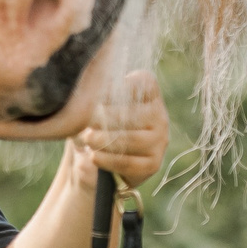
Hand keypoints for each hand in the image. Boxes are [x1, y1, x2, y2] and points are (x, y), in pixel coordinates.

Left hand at [74, 70, 168, 186]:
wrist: (105, 155)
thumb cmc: (99, 120)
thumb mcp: (97, 105)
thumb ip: (96, 97)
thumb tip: (88, 99)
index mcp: (150, 95)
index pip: (143, 83)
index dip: (121, 86)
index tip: (98, 94)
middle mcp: (159, 116)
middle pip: (134, 114)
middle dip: (106, 118)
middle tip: (86, 122)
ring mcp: (159, 141)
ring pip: (131, 139)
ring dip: (105, 140)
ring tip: (88, 139)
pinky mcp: (152, 164)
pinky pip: (129, 162)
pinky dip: (108, 159)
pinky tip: (93, 156)